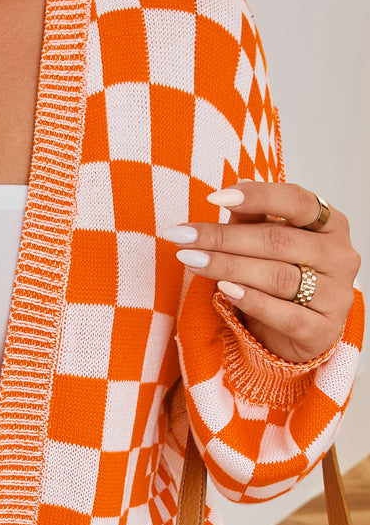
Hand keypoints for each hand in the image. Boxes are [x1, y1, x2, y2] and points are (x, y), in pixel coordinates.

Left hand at [161, 182, 360, 363]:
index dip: (257, 196)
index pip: (297, 201)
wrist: (297, 333)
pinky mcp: (323, 330)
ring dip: (228, 267)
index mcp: (331, 224)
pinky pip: (284, 314)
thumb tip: (230, 190)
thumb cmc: (280, 278)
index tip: (214, 197)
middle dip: (224, 238)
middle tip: (184, 236)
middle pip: (278, 241)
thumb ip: (253, 218)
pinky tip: (224, 290)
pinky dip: (251, 300)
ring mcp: (336, 295)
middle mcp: (340, 256)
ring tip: (191, 260)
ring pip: (278, 277)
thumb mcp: (268, 243)